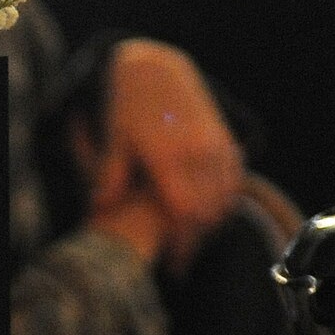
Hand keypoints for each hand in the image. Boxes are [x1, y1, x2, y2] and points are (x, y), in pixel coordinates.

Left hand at [101, 39, 244, 270]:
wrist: (153, 69)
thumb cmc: (126, 108)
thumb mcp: (113, 140)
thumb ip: (110, 175)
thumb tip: (100, 208)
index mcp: (169, 156)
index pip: (185, 214)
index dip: (182, 244)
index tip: (172, 265)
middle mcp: (198, 152)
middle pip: (208, 214)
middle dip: (195, 242)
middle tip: (180, 261)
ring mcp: (215, 144)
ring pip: (225, 199)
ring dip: (211, 225)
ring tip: (191, 242)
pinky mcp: (224, 139)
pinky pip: (234, 179)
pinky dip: (225, 201)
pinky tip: (208, 216)